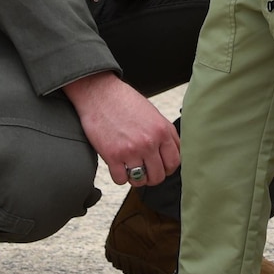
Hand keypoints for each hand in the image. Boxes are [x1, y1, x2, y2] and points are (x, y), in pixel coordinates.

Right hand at [64, 71, 180, 186]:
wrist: (99, 93)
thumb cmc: (125, 102)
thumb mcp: (154, 114)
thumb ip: (166, 134)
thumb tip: (173, 154)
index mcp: (162, 130)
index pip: (174, 162)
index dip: (167, 168)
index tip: (160, 167)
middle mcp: (149, 142)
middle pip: (158, 176)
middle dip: (152, 176)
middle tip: (144, 170)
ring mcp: (131, 150)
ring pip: (140, 181)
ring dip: (136, 178)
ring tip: (130, 168)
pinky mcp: (112, 155)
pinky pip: (121, 180)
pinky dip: (119, 177)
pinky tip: (118, 166)